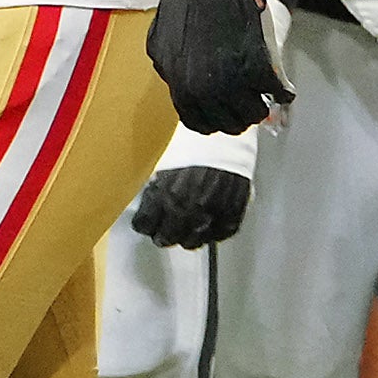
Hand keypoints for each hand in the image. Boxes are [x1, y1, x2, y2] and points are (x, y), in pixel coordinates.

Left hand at [131, 137, 255, 247]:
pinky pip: (220, 235)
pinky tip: (211, 225)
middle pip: (167, 238)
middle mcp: (186, 209)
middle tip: (168, 229)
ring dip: (189, 236)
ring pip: (193, 242)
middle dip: (165, 233)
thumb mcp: (165, 165)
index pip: (144, 225)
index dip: (146, 223)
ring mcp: (211, 214)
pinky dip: (214, 232)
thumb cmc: (194, 145)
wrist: (225, 135)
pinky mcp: (233, 213)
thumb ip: (157, 191)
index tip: (149, 222)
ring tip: (190, 228)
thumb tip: (151, 207)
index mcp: (164, 195)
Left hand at [152, 0, 291, 135]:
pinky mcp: (261, 66)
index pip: (200, 124)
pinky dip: (284, 92)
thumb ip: (173, 75)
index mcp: (182, 88)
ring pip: (257, 113)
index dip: (213, 122)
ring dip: (261, 107)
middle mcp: (209, 92)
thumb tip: (183, 91)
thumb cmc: (183, 6)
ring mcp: (236, 81)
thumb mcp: (162, 48)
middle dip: (239, 116)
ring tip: (264, 96)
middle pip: (231, 124)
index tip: (223, 115)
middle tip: (247, 104)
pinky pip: (281, 93)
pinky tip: (284, 87)